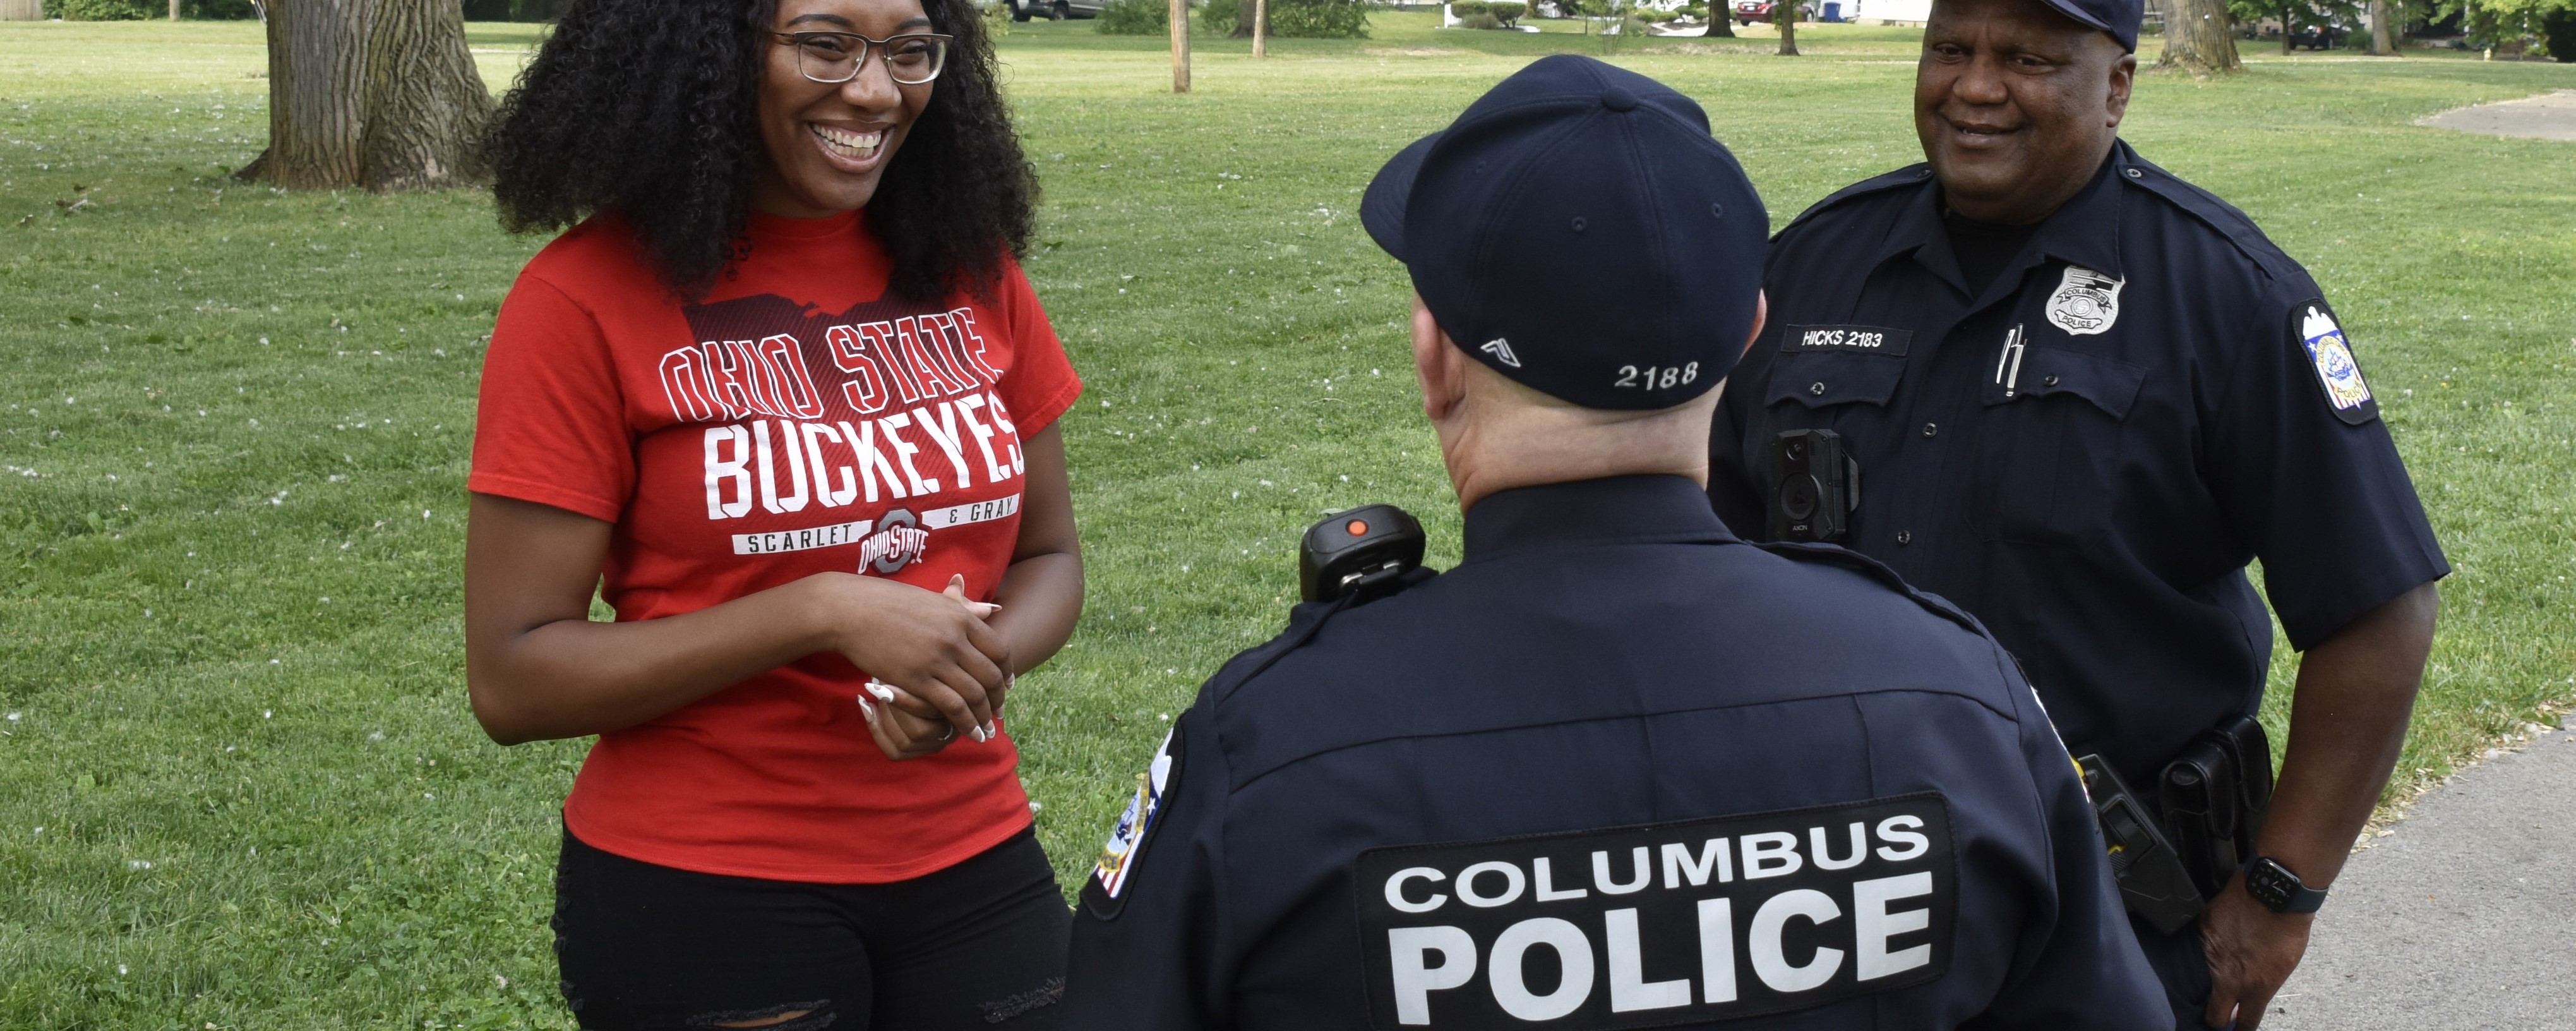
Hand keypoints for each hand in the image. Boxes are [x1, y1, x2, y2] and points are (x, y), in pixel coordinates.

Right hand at [809, 573, 1008, 746]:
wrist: (851, 610)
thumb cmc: (889, 602)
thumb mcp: (932, 600)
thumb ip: (963, 607)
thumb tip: (992, 609)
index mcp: (960, 617)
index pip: (998, 650)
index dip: (1006, 672)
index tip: (1007, 686)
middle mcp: (955, 638)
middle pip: (990, 676)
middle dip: (998, 700)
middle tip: (999, 714)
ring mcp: (937, 659)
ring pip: (975, 695)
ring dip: (984, 718)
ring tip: (986, 731)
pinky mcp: (917, 679)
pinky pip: (952, 706)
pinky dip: (965, 723)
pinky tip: (968, 733)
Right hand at [2200, 874, 2313, 1029]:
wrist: (2275, 893)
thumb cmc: (2287, 927)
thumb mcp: (2283, 965)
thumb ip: (2263, 983)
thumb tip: (2251, 992)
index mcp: (2256, 988)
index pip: (2245, 1023)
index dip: (2241, 1030)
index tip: (2238, 1029)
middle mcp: (2228, 978)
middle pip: (2214, 1016)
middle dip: (2217, 1018)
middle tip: (2221, 1010)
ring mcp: (2210, 957)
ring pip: (2200, 981)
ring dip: (2210, 978)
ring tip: (2221, 965)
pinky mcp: (2200, 934)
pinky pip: (2197, 950)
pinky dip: (2205, 949)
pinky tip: (2217, 939)